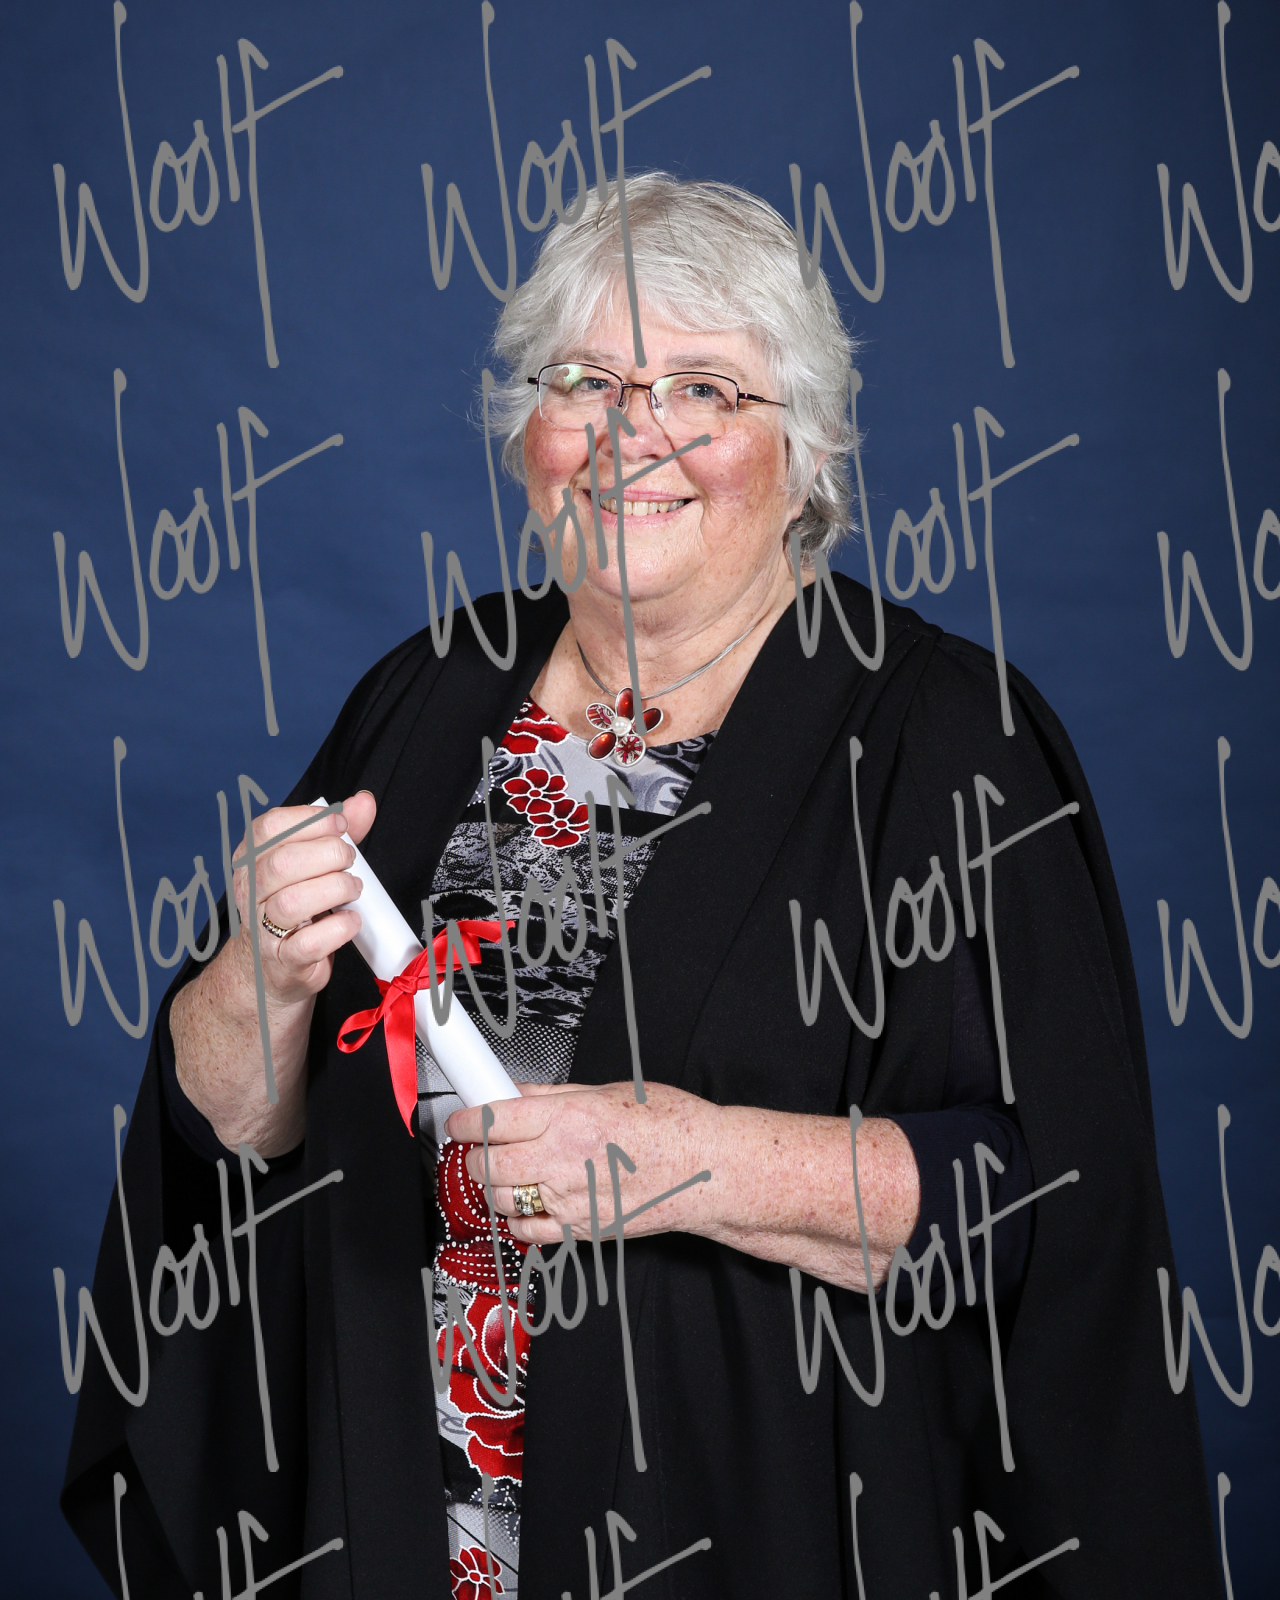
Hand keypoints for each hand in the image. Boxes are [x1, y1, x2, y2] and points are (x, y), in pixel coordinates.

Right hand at [235, 792, 375, 1006]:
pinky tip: (350, 920)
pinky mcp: (285, 962)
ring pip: (293, 902)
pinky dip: (338, 929)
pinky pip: (309, 944)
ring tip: (353, 889)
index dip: (311, 820)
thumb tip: (363, 801)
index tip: (341, 826)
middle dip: (328, 854)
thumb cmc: (292, 910)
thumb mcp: (308, 866)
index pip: (269, 827)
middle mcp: (250, 892)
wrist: (269, 970)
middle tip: (349, 861)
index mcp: (251, 860)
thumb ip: (333, 832)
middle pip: (283, 862)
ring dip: (336, 889)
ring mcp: (263, 930)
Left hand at [445, 1081, 719, 1247]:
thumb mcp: (609, 1091)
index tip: (461, 1121)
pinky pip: (526, 1232)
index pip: (491, 1120)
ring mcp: (570, 1199)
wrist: (708, 1169)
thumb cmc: (671, 1124)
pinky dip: (517, 1218)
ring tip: (507, 1171)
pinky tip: (529, 1201)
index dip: (464, 1120)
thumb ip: (554, 1095)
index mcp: (569, 1117)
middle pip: (486, 1163)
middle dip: (474, 1154)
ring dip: (494, 1185)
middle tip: (481, 1145)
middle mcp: (563, 1159)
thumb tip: (515, 1092)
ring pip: (500, 1199)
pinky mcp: (581, 1230)